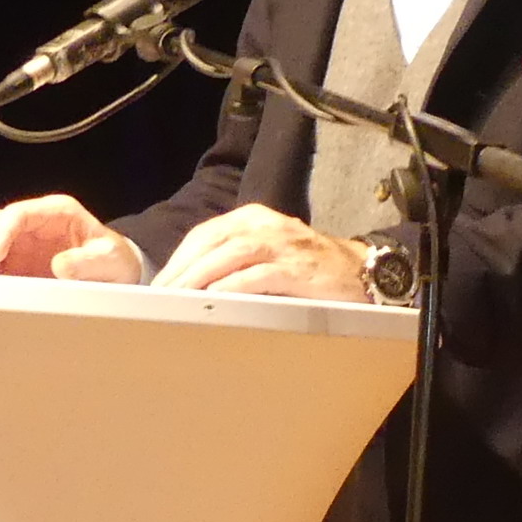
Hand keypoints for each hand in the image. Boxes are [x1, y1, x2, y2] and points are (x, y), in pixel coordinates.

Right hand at [0, 195, 144, 283]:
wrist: (119, 274)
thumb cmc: (115, 260)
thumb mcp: (110, 259)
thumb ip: (89, 262)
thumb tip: (60, 267)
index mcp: (56, 213)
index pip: (18, 214)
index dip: (2, 233)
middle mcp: (33, 225)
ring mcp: (21, 245)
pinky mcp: (16, 266)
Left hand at [152, 206, 369, 300]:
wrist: (363, 272)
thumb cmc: (311, 269)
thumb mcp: (270, 253)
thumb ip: (236, 262)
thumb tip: (191, 287)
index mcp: (253, 218)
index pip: (204, 234)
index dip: (178, 260)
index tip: (158, 286)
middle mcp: (265, 225)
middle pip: (210, 242)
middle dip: (180, 271)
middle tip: (158, 299)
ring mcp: (282, 245)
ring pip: (228, 255)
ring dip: (198, 279)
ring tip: (176, 301)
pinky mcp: (297, 269)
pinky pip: (256, 276)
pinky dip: (231, 289)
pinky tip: (213, 302)